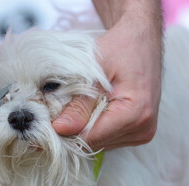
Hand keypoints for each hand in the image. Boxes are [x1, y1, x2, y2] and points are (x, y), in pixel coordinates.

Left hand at [52, 2, 162, 149]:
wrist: (141, 40)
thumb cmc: (119, 47)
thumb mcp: (94, 71)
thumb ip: (79, 104)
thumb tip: (59, 129)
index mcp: (135, 113)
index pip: (91, 138)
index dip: (66, 133)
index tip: (46, 122)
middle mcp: (143, 128)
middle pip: (95, 142)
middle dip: (73, 130)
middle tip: (56, 110)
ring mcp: (143, 131)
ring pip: (100, 142)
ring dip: (83, 128)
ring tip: (76, 105)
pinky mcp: (140, 131)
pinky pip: (108, 137)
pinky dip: (94, 126)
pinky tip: (90, 109)